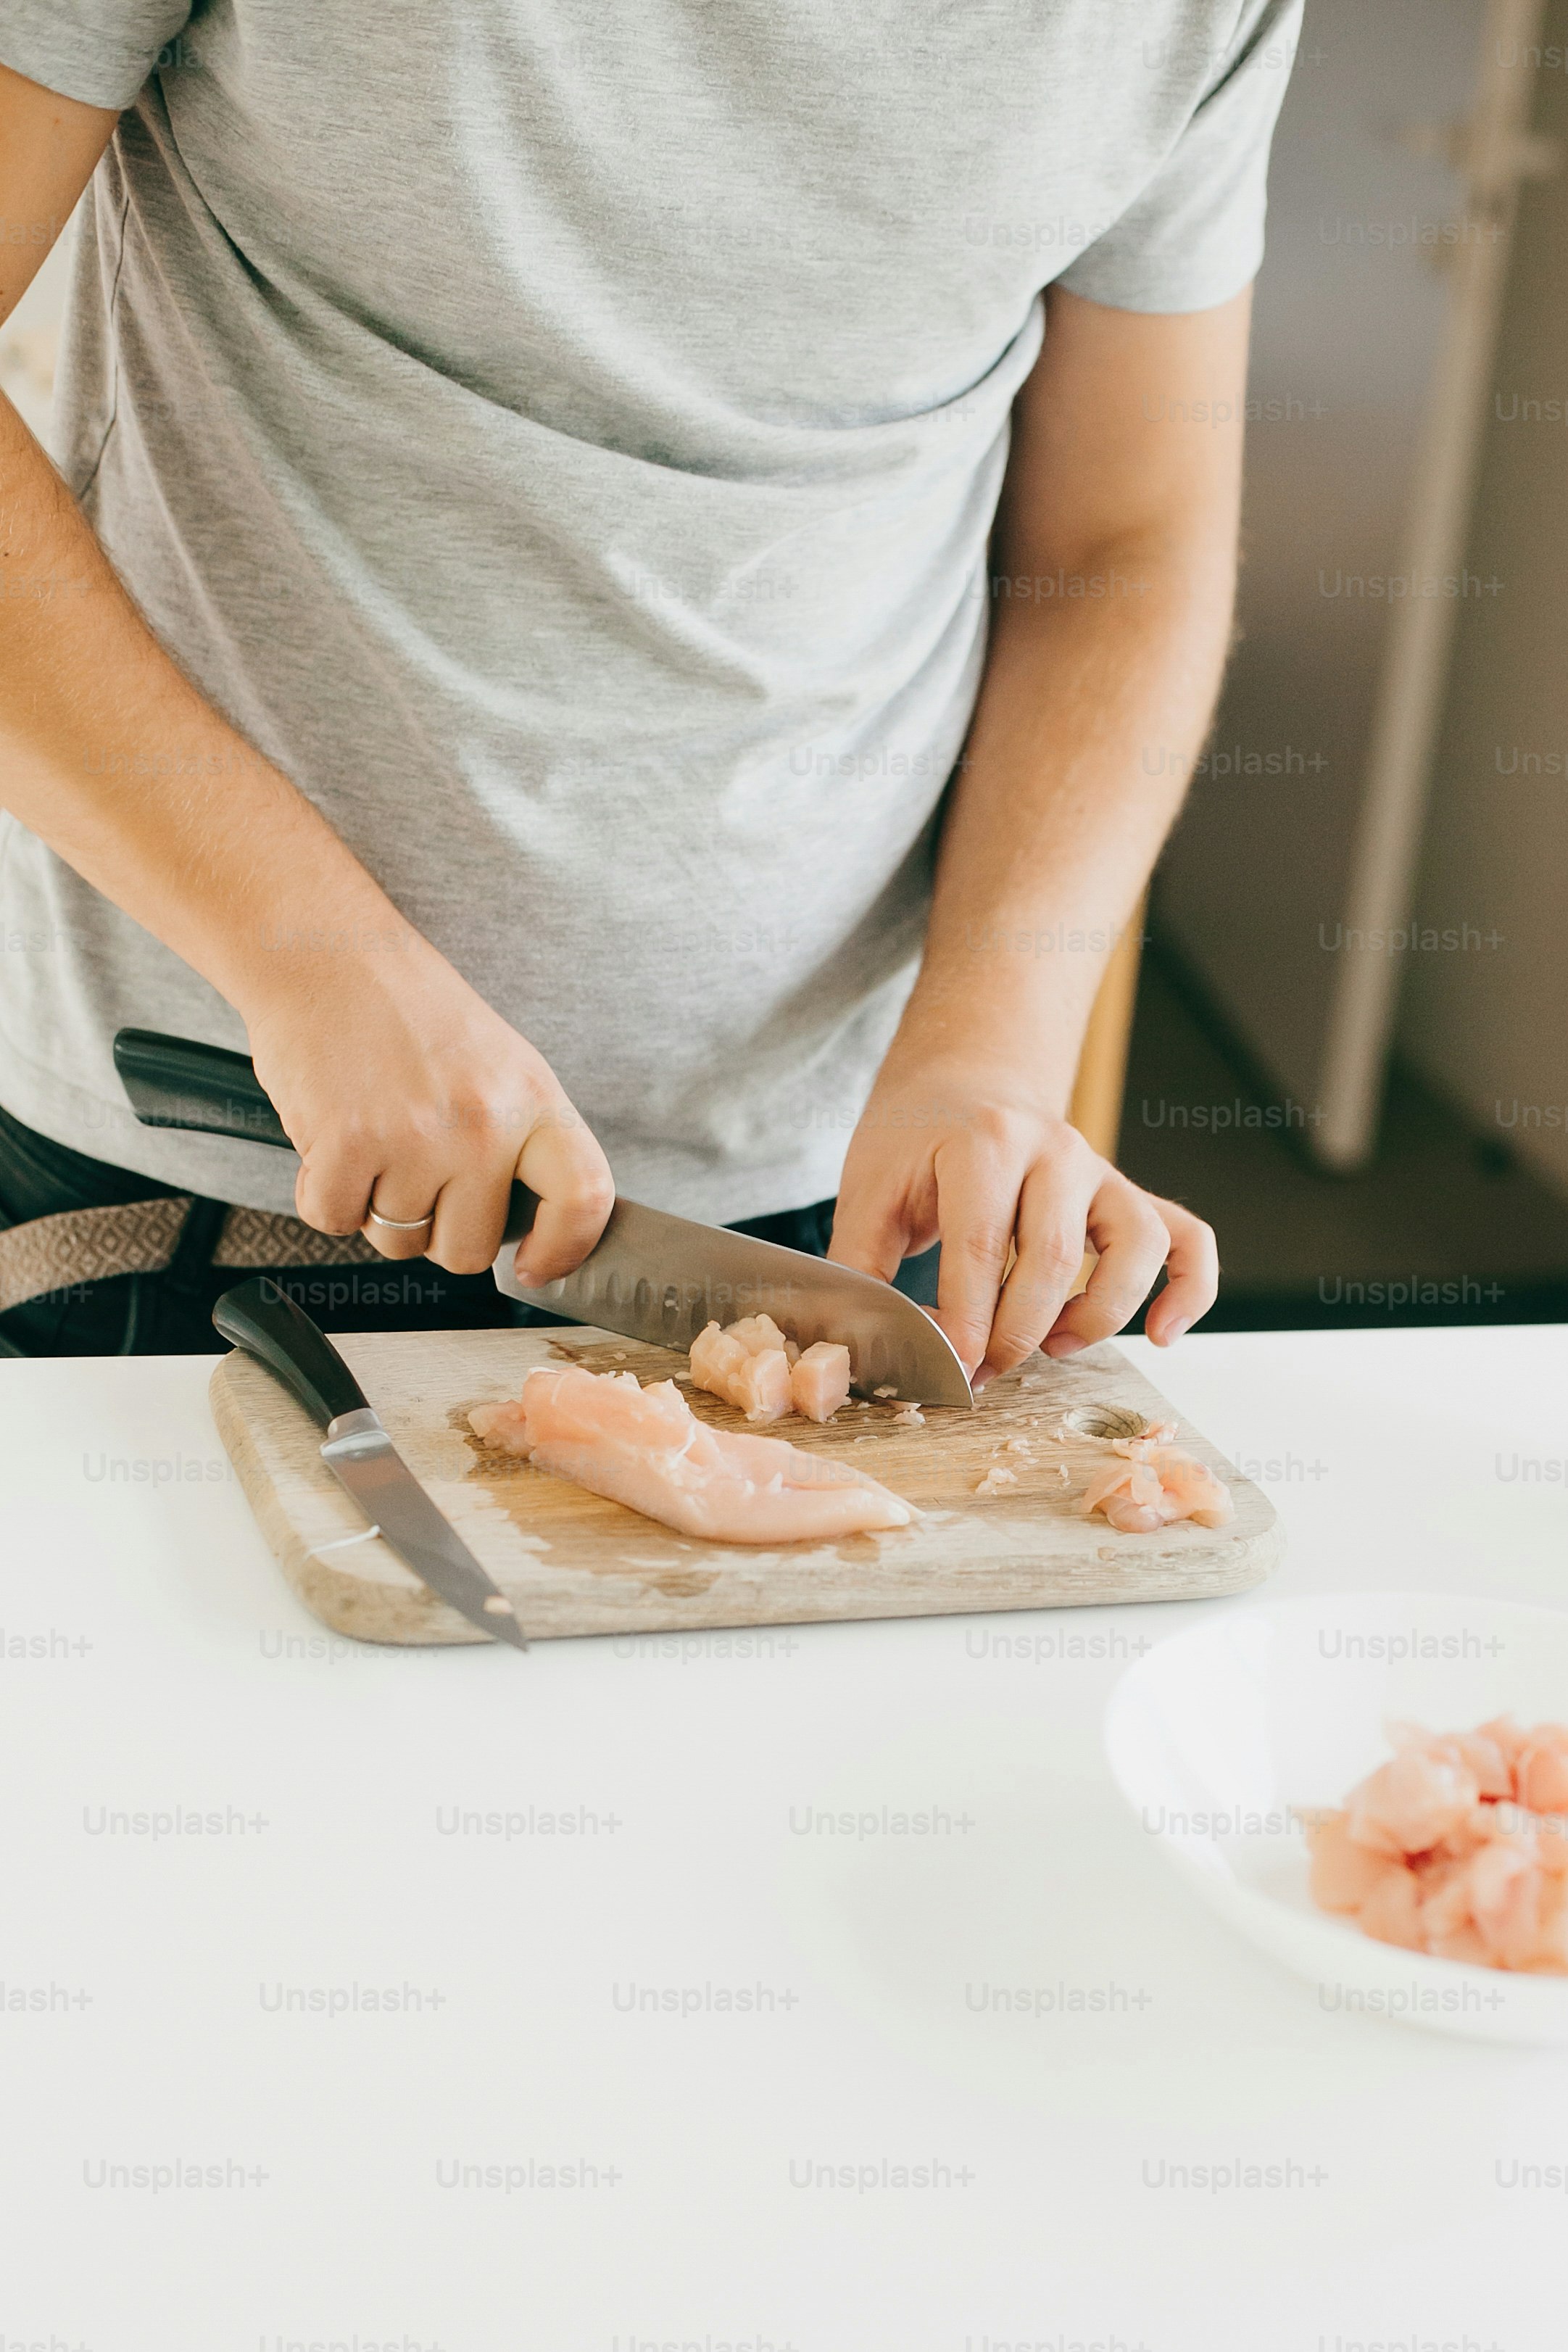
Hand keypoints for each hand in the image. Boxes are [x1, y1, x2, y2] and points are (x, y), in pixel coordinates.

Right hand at [245, 939, 613, 1278]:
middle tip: (416, 1171)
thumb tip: (531, 1228)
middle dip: (435, 1228)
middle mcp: (483, 1124)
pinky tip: (332, 1141)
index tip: (536, 1265)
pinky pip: (334, 1220)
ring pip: (398, 1240)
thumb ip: (521, 1142)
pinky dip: (323, 1194)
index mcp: (533, 1099)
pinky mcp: (346, 1145)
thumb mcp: (500, 1064)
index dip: (564, 1249)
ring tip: (373, 1138)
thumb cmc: (407, 1009)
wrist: (325, 952)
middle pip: (469, 1249)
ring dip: (376, 1207)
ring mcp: (415, 1138)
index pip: (583, 1198)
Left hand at [827, 1051, 1217, 1383]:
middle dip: (1016, 1334)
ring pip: (1135, 1247)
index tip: (948, 1371)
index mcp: (984, 1143)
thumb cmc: (915, 1141)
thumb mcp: (868, 1190)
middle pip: (1056, 1257)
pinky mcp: (1128, 1195)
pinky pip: (1187, 1238)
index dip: (966, 1323)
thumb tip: (860, 1346)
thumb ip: (862, 1266)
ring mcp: (1101, 1170)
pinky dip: (1190, 1288)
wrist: (964, 1082)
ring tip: (1055, 1347)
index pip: (982, 1247)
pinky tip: (1162, 1334)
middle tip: (980, 1373)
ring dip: (1099, 1313)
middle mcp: (1056, 1149)